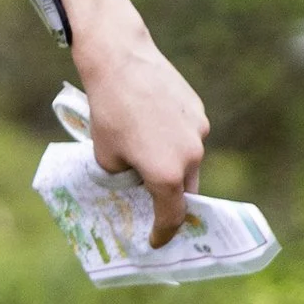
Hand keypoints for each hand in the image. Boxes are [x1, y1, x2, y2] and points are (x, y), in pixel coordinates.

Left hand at [67, 0, 209, 246]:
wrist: (120, 61)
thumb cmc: (107, 112)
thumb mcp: (106, 157)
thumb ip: (125, 177)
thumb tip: (134, 181)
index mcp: (167, 175)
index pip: (172, 217)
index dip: (163, 233)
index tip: (156, 242)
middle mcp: (190, 155)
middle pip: (185, 189)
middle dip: (169, 199)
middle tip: (152, 202)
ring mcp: (198, 130)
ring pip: (189, 160)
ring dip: (172, 166)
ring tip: (146, 155)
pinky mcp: (197, 109)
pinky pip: (189, 135)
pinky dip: (174, 141)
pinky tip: (152, 127)